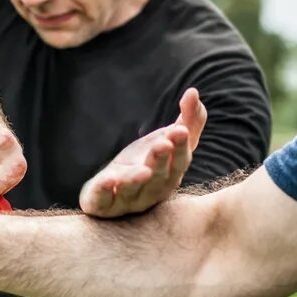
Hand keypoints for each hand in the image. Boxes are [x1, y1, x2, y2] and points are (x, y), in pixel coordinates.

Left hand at [79, 88, 206, 217]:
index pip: (180, 161)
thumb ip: (188, 120)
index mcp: (171, 174)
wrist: (113, 189)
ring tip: (142, 171)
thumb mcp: (167, 139)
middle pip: (158, 176)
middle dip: (161, 160)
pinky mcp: (103, 205)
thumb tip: (194, 92)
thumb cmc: (146, 162)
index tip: (180, 130)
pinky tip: (107, 181)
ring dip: (136, 180)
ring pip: (133, 191)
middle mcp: (152, 190)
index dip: (180, 147)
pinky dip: (104, 192)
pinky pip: (103, 201)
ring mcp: (127, 200)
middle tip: (163, 143)